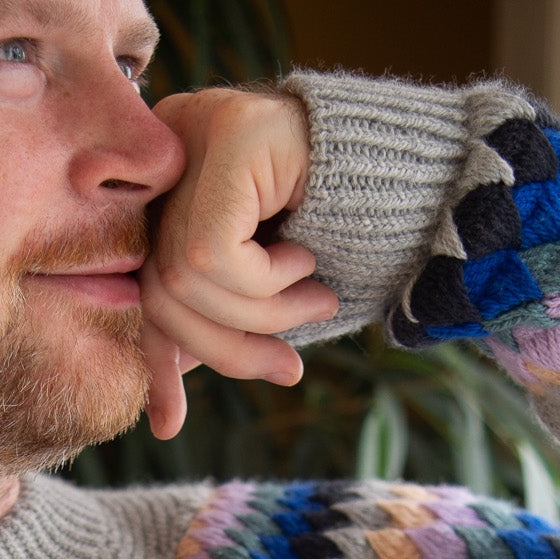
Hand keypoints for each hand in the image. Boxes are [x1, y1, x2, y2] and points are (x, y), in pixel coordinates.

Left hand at [139, 87, 339, 439]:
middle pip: (159, 288)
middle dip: (225, 347)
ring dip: (261, 314)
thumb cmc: (342, 235)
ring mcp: (192, 131)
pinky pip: (214, 254)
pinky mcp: (226, 133)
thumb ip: (210, 328)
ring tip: (316, 300)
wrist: (416, 168)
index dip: (156, 359)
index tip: (168, 427)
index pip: (143, 287)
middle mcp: (168, 149)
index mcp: (168, 185)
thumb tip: (162, 420)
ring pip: (185, 278)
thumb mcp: (263, 292)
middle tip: (287, 367)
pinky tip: (304, 260)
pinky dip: (266, 280)